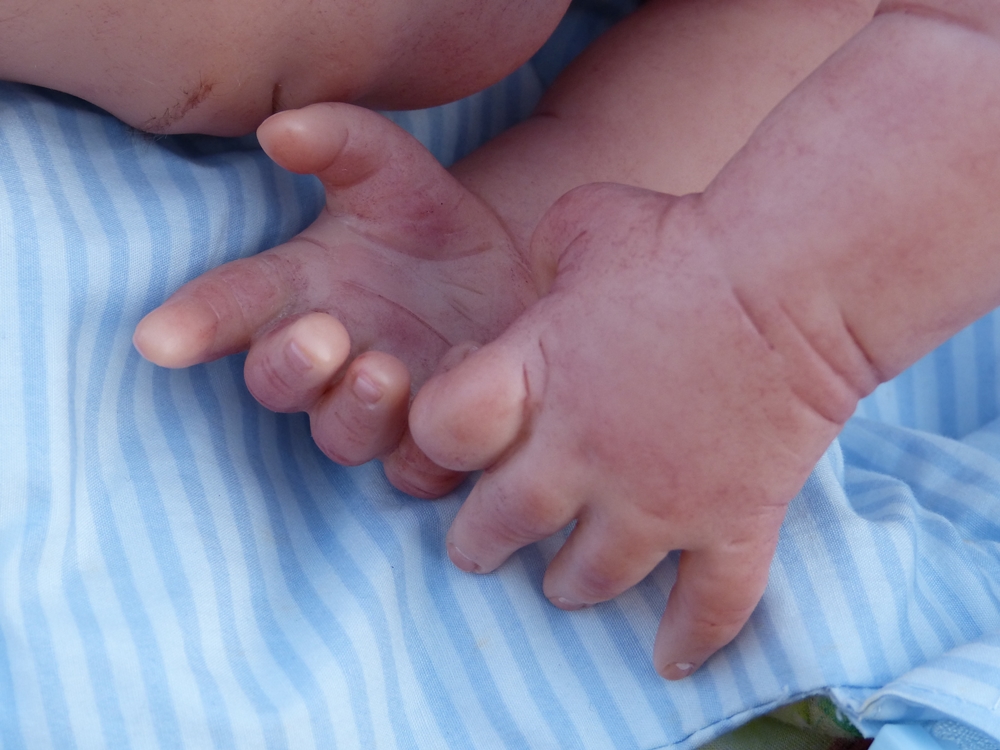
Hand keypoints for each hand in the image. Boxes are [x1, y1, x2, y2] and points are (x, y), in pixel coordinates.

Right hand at [134, 103, 535, 496]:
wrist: (520, 277)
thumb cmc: (439, 228)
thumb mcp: (397, 173)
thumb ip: (340, 143)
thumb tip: (277, 129)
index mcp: (302, 291)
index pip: (232, 305)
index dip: (193, 324)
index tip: (157, 340)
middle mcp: (329, 359)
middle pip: (276, 381)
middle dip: (288, 365)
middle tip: (321, 336)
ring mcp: (379, 409)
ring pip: (341, 437)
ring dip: (354, 410)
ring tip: (386, 370)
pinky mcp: (432, 444)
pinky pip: (418, 467)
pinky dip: (433, 444)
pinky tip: (465, 384)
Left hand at [410, 182, 852, 676]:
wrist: (794, 275)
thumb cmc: (682, 238)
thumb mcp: (584, 223)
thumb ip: (538, 261)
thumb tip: (536, 282)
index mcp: (533, 379)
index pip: (438, 435)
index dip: (436, 436)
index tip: (455, 438)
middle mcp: (580, 455)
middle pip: (500, 525)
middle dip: (481, 541)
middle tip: (478, 547)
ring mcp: (656, 500)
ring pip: (589, 578)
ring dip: (568, 585)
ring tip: (562, 585)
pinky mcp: (731, 521)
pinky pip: (710, 604)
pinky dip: (692, 637)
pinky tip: (671, 658)